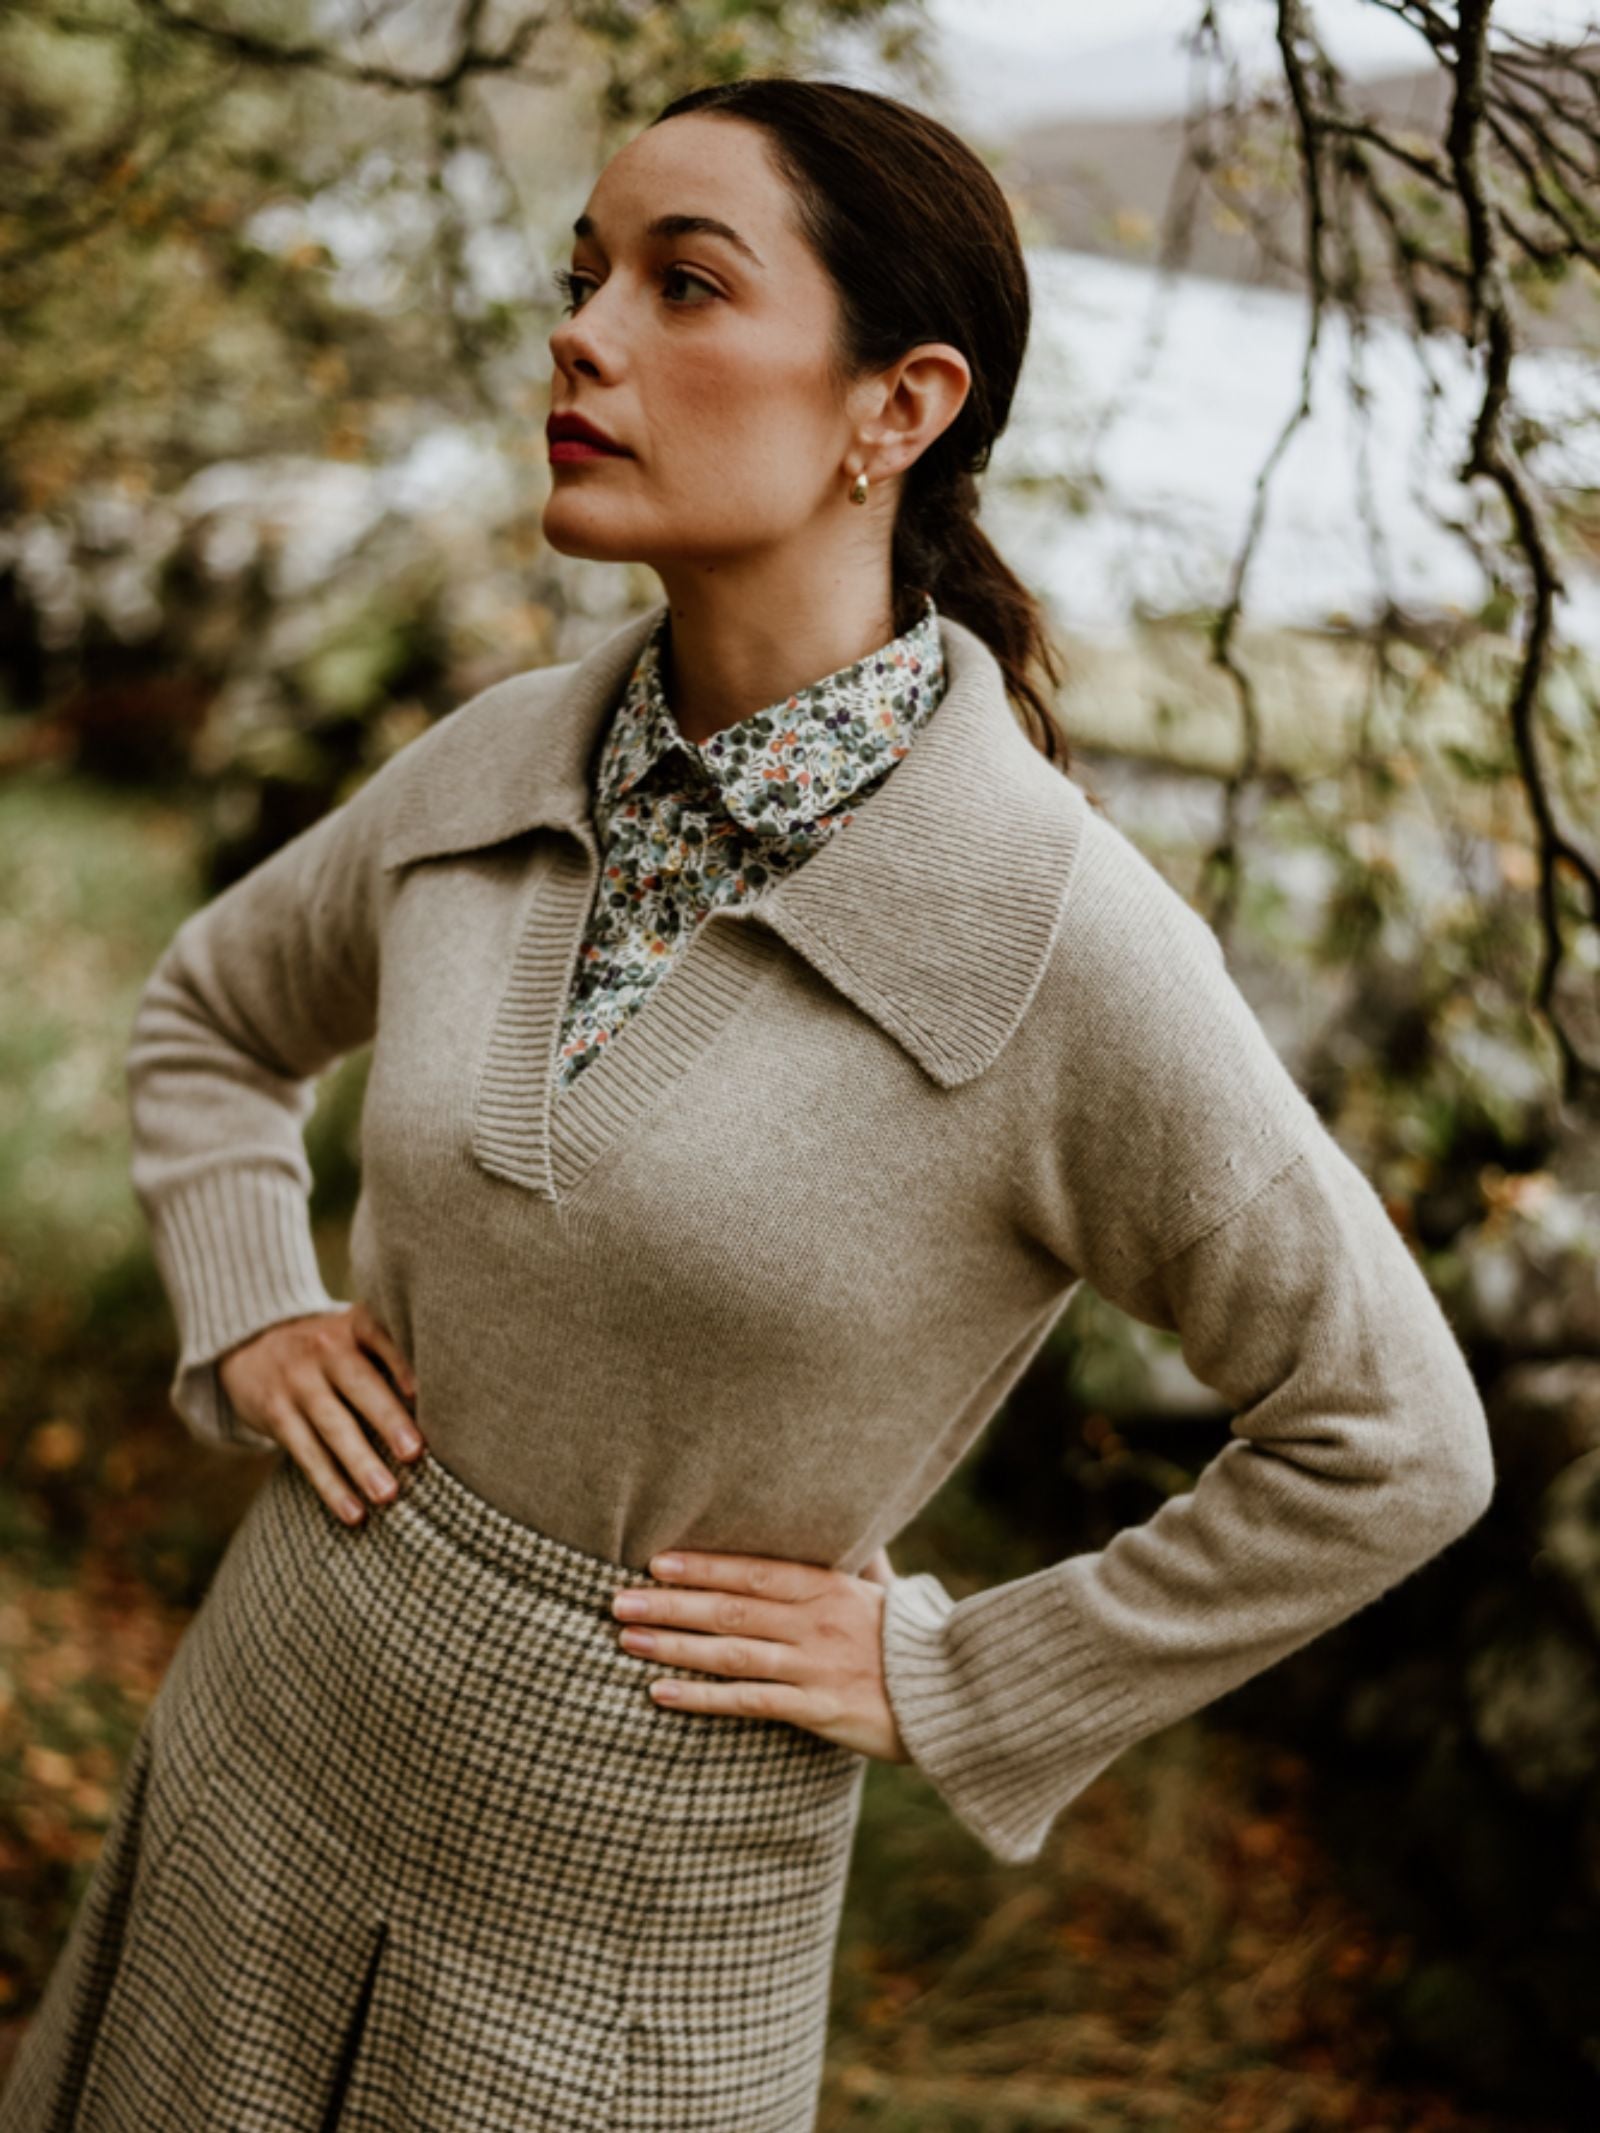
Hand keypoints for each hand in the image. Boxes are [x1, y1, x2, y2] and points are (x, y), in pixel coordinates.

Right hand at [216, 1301, 424, 1525]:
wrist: (251, 1344)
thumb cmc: (329, 1348)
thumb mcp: (353, 1334)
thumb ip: (392, 1355)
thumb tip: (454, 1402)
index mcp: (353, 1326)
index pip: (381, 1336)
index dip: (401, 1361)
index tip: (422, 1391)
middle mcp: (324, 1349)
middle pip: (358, 1384)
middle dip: (387, 1419)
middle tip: (414, 1453)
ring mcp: (297, 1382)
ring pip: (332, 1426)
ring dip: (360, 1463)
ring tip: (387, 1495)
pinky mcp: (276, 1415)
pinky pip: (307, 1453)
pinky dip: (331, 1485)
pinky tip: (354, 1512)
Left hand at [610, 1546, 913, 1764]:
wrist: (957, 1696)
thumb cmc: (910, 1638)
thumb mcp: (883, 1590)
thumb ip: (855, 1560)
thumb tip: (850, 1526)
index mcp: (829, 1586)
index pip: (754, 1568)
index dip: (704, 1564)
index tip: (656, 1559)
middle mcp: (817, 1620)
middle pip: (732, 1606)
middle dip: (671, 1602)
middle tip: (618, 1598)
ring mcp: (815, 1664)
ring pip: (731, 1651)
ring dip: (674, 1645)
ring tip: (627, 1638)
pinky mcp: (817, 1708)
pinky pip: (750, 1701)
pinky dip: (702, 1697)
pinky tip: (662, 1694)